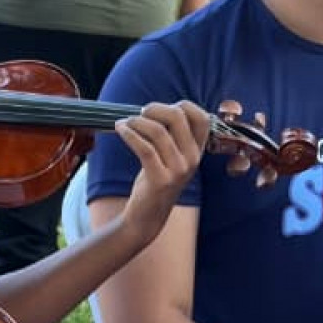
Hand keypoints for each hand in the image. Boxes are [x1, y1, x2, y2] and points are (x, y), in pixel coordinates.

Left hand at [114, 102, 210, 247]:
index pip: (202, 118)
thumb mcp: (171, 158)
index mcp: (198, 152)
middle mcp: (192, 159)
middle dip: (155, 109)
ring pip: (157, 131)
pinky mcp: (160, 179)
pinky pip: (144, 147)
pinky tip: (119, 129)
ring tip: (124, 123)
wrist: (148, 216)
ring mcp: (178, 170)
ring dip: (136, 122)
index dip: (183, 106)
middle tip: (140, 114)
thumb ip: (172, 136)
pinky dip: (129, 133)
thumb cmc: (155, 181)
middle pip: (178, 117)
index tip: (162, 110)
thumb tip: (153, 109)